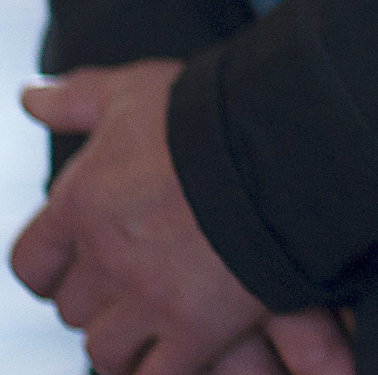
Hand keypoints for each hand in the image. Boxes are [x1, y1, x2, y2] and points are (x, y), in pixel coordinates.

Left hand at [12, 64, 353, 374]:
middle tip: (133, 290)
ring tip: (156, 329)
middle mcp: (105, 257)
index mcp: (81, 202)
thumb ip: (79, 98)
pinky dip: (160, 373)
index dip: (51, 272)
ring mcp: (149, 298)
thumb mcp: (138, 90)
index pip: (33, 262)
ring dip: (126, 342)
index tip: (75, 270)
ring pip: (106, 349)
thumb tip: (29, 96)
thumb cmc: (213, 112)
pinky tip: (181, 357)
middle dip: (100, 303)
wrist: (288, 144)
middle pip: (75, 308)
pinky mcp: (196, 329)